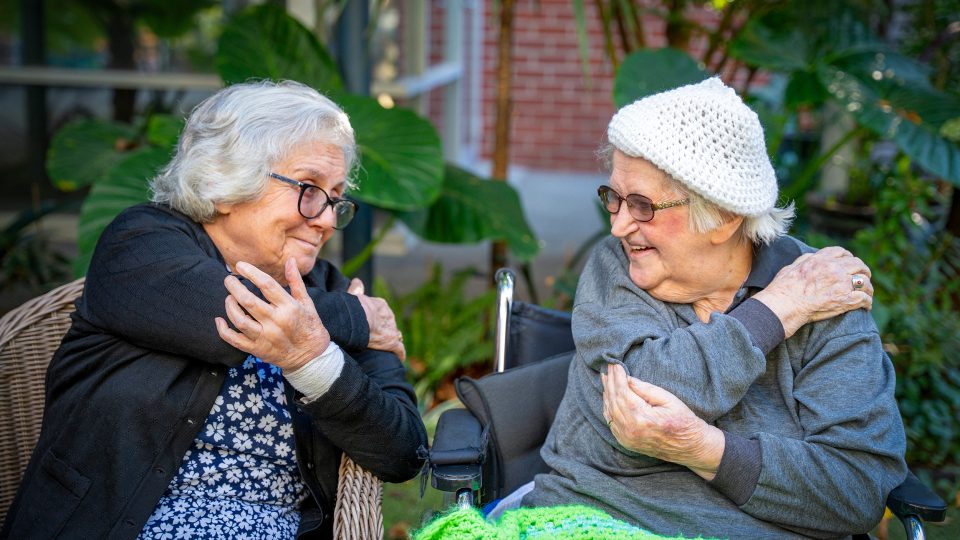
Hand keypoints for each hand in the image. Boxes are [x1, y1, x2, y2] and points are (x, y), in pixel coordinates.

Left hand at [215, 258, 330, 370]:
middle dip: (234, 287)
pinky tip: (219, 320)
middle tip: (228, 280)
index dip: (251, 272)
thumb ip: (296, 281)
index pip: (266, 285)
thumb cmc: (310, 326)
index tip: (240, 265)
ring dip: (229, 306)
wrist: (312, 357)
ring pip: (239, 320)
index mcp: (289, 308)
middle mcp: (276, 322)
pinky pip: (235, 340)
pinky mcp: (257, 349)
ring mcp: (265, 337)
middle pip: (248, 301)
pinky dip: (223, 330)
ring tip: (228, 298)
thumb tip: (290, 260)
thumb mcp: (307, 302)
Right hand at [348, 278, 405, 360]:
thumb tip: (357, 281)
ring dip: (393, 341)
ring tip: (390, 348)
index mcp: (380, 305)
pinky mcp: (391, 342)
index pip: (383, 313)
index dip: (380, 319)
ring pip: (395, 336)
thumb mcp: (353, 296)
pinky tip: (400, 358)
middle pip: (390, 324)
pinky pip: (399, 349)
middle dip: (387, 330)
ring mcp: (391, 330)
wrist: (356, 320)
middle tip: (381, 337)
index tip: (376, 324)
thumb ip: (356, 290)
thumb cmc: (352, 309)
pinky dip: (399, 353)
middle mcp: (389, 316)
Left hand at [602, 364, 724, 479]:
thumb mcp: (669, 400)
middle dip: (610, 382)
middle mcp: (631, 430)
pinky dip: (608, 407)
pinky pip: (611, 421)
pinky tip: (608, 395)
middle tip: (608, 367)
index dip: (618, 376)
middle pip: (614, 401)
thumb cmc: (683, 421)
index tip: (615, 363)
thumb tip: (627, 378)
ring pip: (609, 411)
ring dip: (607, 393)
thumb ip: (646, 389)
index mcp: (643, 418)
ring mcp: (627, 438)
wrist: (689, 447)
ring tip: (606, 377)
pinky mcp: (626, 442)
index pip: (623, 392)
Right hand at [753, 246, 873, 338]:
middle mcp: (833, 268)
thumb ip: (806, 260)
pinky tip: (866, 306)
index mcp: (820, 259)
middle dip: (863, 271)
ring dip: (868, 288)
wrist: (783, 305)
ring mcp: (840, 283)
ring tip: (867, 294)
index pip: (842, 252)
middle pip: (858, 265)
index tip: (850, 264)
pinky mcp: (845, 299)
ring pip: (864, 282)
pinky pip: (864, 298)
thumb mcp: (792, 267)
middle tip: (864, 278)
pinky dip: (867, 302)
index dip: (848, 258)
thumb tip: (813, 257)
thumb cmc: (783, 288)